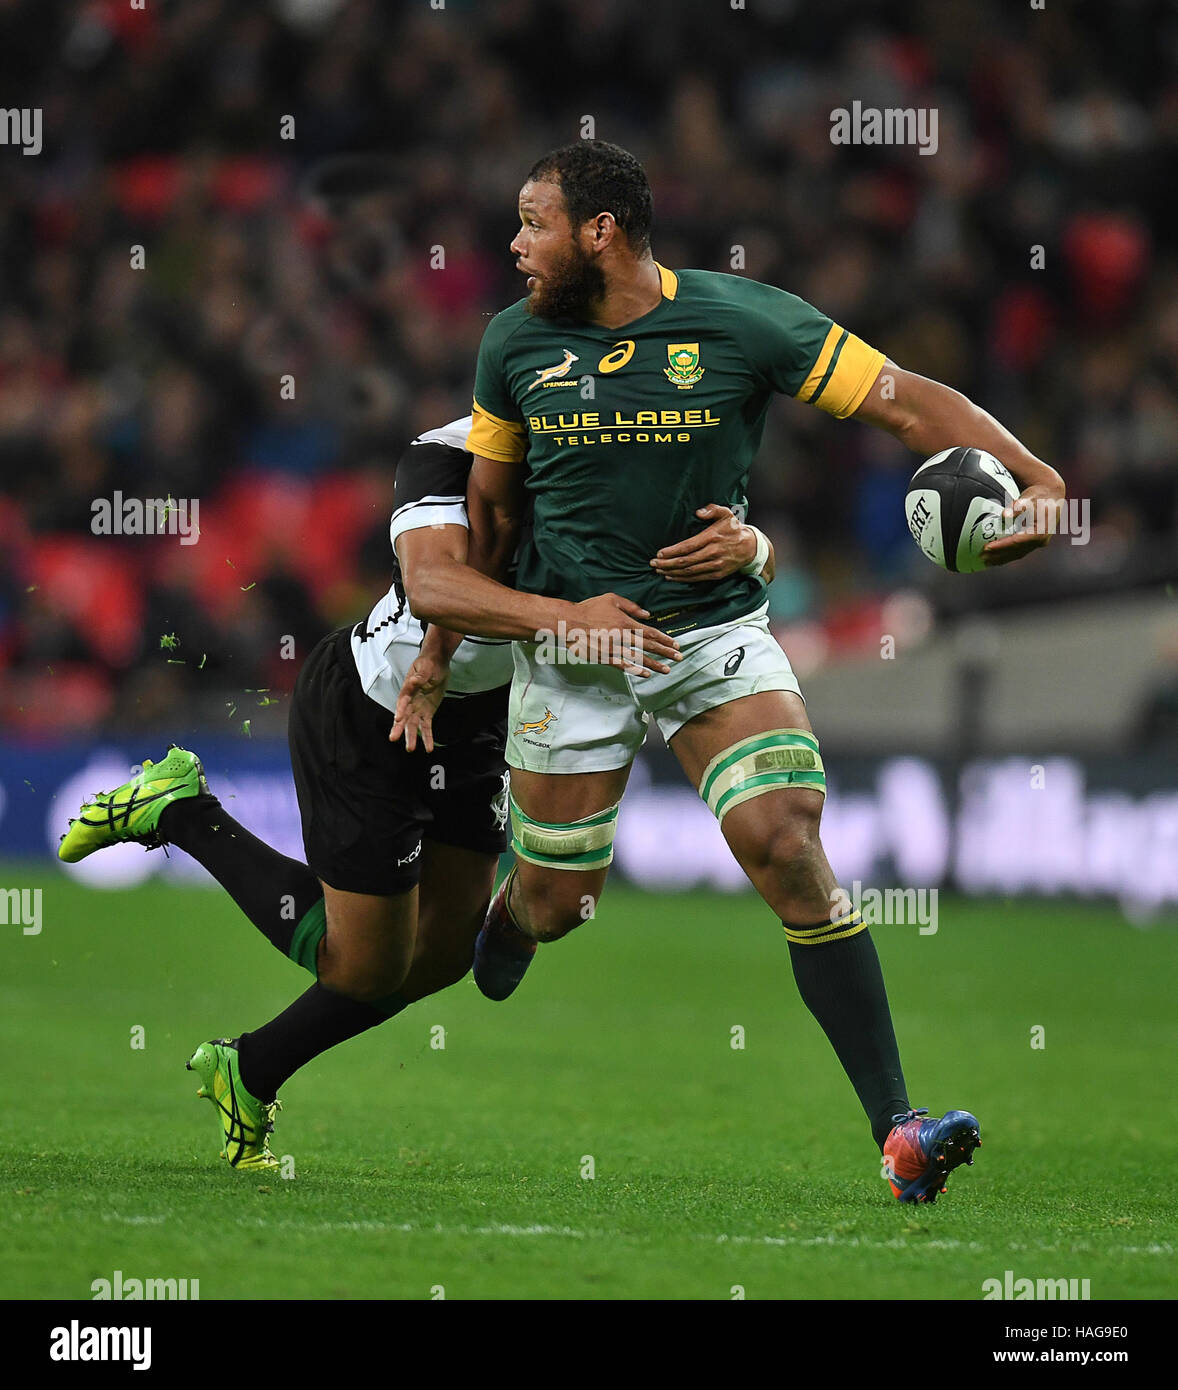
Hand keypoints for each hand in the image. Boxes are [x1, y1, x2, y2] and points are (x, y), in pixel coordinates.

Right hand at [390, 653, 450, 752]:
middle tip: (393, 738)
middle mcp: (409, 703)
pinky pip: (426, 727)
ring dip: (411, 737)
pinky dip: (427, 737)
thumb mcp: (424, 668)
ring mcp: (418, 710)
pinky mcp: (427, 714)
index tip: (398, 718)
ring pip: (412, 726)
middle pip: (403, 717)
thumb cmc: (428, 665)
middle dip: (399, 728)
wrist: (436, 665)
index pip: (402, 701)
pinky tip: (429, 747)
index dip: (400, 709)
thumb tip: (414, 680)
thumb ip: (419, 676)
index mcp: (407, 691)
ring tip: (410, 749)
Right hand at [562, 594, 681, 676]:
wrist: (569, 622)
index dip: (664, 638)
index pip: (651, 632)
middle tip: (679, 658)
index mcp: (626, 622)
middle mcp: (623, 636)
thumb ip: (631, 606)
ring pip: (639, 658)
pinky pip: (624, 665)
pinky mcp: (605, 657)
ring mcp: (615, 648)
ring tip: (667, 670)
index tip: (675, 644)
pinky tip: (646, 674)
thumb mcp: (612, 599)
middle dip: (666, 652)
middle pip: (649, 646)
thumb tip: (647, 614)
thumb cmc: (589, 608)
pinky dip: (636, 670)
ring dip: (655, 664)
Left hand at [649, 504, 756, 581]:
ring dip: (672, 572)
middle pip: (685, 561)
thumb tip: (698, 512)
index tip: (659, 553)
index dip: (672, 551)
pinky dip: (682, 579)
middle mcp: (713, 552)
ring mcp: (715, 565)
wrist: (751, 547)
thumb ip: (713, 510)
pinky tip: (671, 577)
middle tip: (653, 564)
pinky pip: (696, 578)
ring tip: (659, 570)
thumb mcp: (727, 514)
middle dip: (667, 563)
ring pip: (689, 571)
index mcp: (712, 537)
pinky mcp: (717, 574)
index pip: (687, 546)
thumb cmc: (734, 529)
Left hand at [982, 484, 1066, 566]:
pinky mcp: (1034, 543)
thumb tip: (1004, 515)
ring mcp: (1038, 543)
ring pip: (1018, 554)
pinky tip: (995, 558)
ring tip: (986, 561)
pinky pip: (1019, 551)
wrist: (1052, 496)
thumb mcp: (1029, 498)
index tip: (987, 547)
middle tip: (982, 556)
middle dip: (998, 555)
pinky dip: (1007, 555)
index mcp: (1040, 531)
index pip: (1017, 541)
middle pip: (1016, 551)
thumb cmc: (1039, 496)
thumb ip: (1018, 506)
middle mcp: (1041, 540)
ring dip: (1002, 558)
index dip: (1001, 546)